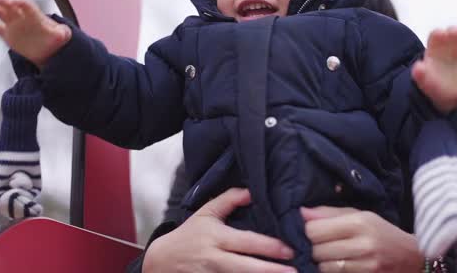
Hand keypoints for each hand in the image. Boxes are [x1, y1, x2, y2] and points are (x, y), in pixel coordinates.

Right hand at [0, 0, 70, 68]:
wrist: (49, 50)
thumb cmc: (57, 40)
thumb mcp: (63, 35)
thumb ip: (63, 32)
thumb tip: (64, 32)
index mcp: (36, 17)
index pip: (28, 6)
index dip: (22, 3)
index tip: (15, 1)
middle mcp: (23, 18)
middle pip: (12, 6)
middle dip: (4, 1)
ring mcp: (15, 25)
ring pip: (2, 14)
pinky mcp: (9, 35)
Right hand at [143, 188, 295, 272]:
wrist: (161, 260)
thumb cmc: (190, 234)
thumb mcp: (206, 212)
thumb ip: (229, 200)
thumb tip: (252, 191)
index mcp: (217, 237)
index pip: (246, 242)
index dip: (269, 247)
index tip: (289, 249)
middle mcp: (215, 258)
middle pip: (246, 267)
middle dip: (271, 270)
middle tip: (295, 271)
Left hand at [302, 206, 422, 272]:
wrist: (411, 257)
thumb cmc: (381, 232)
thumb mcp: (359, 215)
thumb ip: (329, 213)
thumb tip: (301, 213)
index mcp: (359, 223)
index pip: (315, 230)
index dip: (306, 231)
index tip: (308, 230)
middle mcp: (362, 245)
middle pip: (316, 250)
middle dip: (311, 248)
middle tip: (317, 244)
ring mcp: (365, 266)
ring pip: (324, 267)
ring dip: (320, 262)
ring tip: (327, 255)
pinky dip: (331, 271)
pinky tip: (336, 264)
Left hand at [411, 16, 456, 113]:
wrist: (448, 96)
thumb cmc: (433, 85)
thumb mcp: (424, 81)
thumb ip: (419, 73)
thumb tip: (418, 67)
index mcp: (435, 47)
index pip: (436, 36)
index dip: (439, 34)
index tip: (442, 35)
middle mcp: (449, 44)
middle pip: (452, 32)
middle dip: (454, 30)